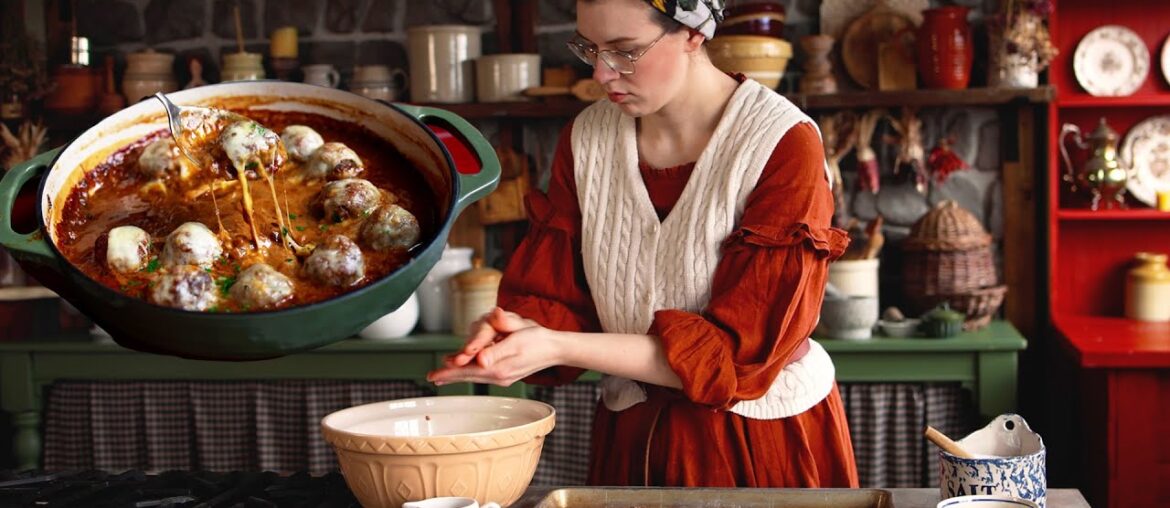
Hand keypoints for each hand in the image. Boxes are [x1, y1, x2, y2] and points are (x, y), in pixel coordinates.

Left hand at [427, 307, 561, 385]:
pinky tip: (466, 371)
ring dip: (458, 375)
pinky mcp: (507, 374)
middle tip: (431, 378)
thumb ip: (497, 350)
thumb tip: (480, 359)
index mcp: (499, 367)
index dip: (449, 372)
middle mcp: (499, 376)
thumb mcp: (517, 339)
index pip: (467, 371)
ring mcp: (503, 377)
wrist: (556, 348)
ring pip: (475, 376)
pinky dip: (470, 373)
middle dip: (449, 376)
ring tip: (442, 376)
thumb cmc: (537, 339)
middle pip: (468, 376)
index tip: (433, 375)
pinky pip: (483, 374)